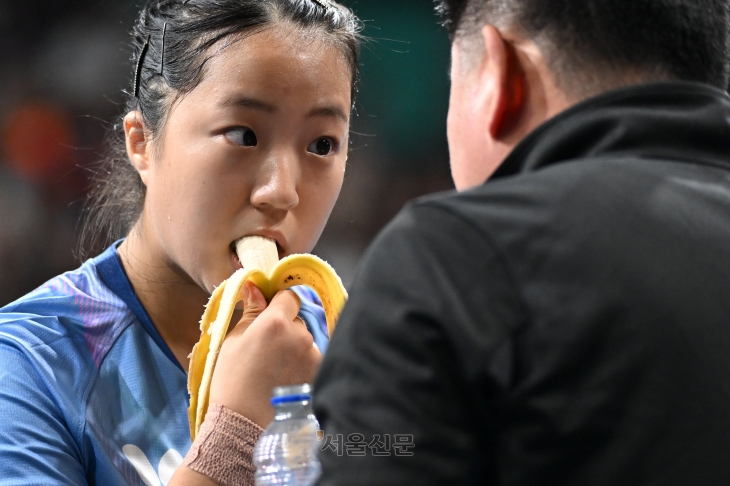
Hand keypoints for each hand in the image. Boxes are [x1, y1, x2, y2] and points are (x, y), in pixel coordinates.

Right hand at [209, 281, 321, 426]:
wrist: (244, 423)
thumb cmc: (232, 380)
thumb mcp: (234, 341)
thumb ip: (251, 311)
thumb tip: (254, 285)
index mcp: (276, 322)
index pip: (289, 296)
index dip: (279, 304)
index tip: (269, 316)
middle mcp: (300, 334)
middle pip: (297, 320)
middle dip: (286, 329)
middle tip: (267, 350)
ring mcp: (314, 354)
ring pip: (306, 341)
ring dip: (295, 348)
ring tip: (276, 370)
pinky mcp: (320, 372)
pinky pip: (313, 358)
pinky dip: (302, 365)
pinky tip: (286, 380)